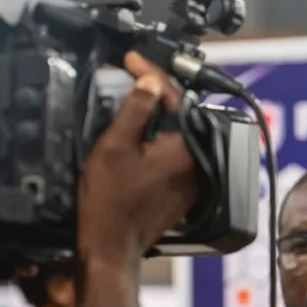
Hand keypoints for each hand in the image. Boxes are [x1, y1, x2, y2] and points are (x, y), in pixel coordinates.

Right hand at [77, 52, 195, 267]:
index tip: (131, 60)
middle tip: (129, 77)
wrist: (111, 247)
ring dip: (155, 117)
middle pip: (179, 114)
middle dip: (155, 93)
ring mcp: (192, 178)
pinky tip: (136, 137)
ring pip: (176, 134)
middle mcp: (196, 162)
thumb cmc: (110, 204)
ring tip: (130, 102)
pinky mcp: (183, 191)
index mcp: (185, 147)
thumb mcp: (114, 145)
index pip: (173, 96)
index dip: (149, 71)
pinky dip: (157, 141)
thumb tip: (149, 81)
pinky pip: (173, 154)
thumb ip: (135, 109)